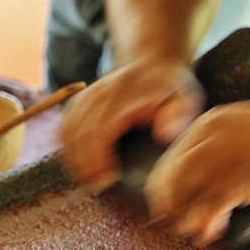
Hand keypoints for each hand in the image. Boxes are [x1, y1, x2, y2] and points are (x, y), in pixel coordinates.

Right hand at [59, 60, 204, 188]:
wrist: (152, 63)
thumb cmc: (170, 87)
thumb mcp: (186, 97)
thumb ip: (179, 116)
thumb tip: (164, 136)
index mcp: (123, 96)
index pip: (99, 130)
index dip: (98, 158)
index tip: (108, 179)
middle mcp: (99, 94)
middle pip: (78, 134)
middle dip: (84, 165)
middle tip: (98, 186)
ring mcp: (85, 96)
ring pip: (66, 132)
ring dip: (73, 159)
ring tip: (89, 179)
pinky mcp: (78, 102)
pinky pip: (63, 128)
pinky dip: (68, 148)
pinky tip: (80, 164)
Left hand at [145, 101, 249, 244]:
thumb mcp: (248, 126)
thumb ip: (224, 141)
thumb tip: (210, 167)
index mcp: (209, 124)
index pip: (171, 159)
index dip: (168, 188)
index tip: (174, 205)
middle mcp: (207, 140)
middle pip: (168, 180)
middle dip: (170, 207)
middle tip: (178, 225)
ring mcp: (219, 161)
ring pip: (182, 198)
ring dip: (186, 220)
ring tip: (197, 233)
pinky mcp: (235, 182)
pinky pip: (206, 211)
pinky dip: (205, 226)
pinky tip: (213, 233)